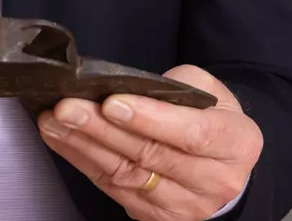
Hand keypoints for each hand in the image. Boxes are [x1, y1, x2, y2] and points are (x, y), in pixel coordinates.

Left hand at [39, 66, 259, 220]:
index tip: (112, 103)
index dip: (150, 119)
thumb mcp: (211, 92)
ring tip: (54, 120)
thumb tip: (133, 89)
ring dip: (84, 146)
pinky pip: (113, 189)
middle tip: (67, 107)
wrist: (219, 163)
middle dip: (103, 129)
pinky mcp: (156, 216)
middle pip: (152, 156)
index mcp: (237, 144)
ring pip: (127, 175)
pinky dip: (82, 161)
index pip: (192, 134)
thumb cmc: (210, 118)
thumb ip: (180, 84)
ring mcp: (185, 205)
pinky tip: (61, 139)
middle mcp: (215, 181)